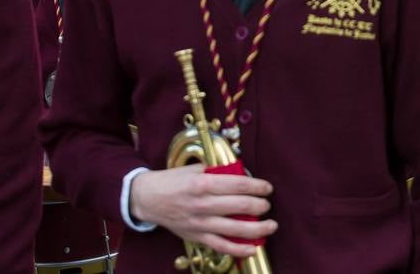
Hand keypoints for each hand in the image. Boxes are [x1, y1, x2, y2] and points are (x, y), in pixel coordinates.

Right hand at [128, 166, 276, 258]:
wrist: (147, 199)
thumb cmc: (173, 181)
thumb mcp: (195, 169)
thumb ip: (218, 171)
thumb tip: (243, 174)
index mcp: (203, 183)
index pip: (238, 185)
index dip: (258, 186)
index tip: (268, 188)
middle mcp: (203, 204)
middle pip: (240, 206)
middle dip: (260, 206)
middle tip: (268, 205)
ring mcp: (200, 223)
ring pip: (234, 229)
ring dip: (257, 229)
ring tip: (271, 226)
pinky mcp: (196, 237)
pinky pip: (221, 246)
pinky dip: (238, 250)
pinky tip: (253, 248)